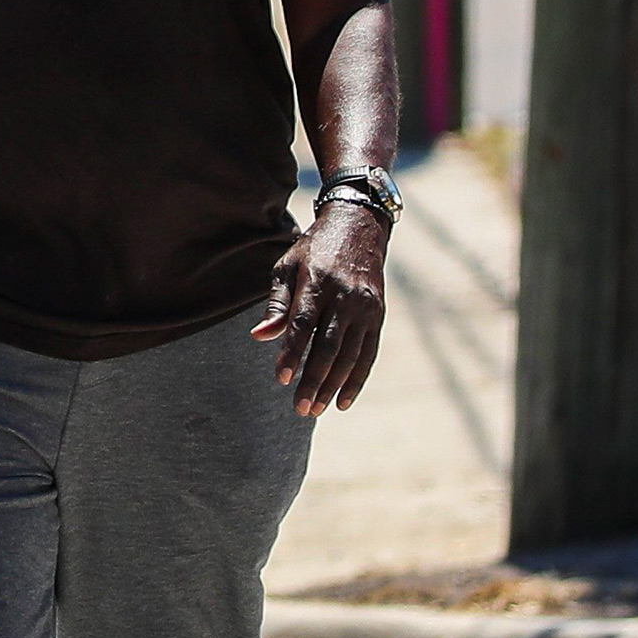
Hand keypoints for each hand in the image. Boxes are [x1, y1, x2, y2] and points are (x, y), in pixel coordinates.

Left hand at [253, 200, 389, 414]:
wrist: (358, 228)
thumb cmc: (313, 250)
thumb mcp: (287, 267)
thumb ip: (277, 304)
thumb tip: (259, 337)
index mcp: (317, 280)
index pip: (303, 323)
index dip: (293, 352)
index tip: (281, 378)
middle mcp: (345, 295)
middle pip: (329, 345)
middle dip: (314, 379)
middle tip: (299, 407)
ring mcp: (365, 307)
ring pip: (350, 354)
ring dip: (333, 386)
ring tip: (316, 409)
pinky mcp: (378, 315)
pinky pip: (368, 353)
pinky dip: (356, 380)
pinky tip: (342, 401)